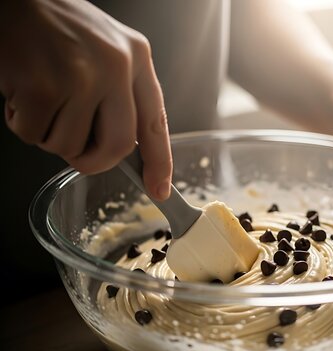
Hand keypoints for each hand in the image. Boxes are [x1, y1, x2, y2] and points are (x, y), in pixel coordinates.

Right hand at [0, 0, 171, 199]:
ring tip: (41, 101)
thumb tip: (126, 148)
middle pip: (118, 146)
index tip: (160, 190)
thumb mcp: (109, 50)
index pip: (155, 122)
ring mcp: (80, 77)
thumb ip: (122, 95)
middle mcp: (115, 67)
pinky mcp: (41, 87)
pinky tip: (20, 93)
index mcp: (137, 58)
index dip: (159, 162)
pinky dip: (22, 123)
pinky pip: (33, 134)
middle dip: (95, 162)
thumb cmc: (60, 27)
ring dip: (50, 136)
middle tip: (79, 157)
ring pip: (69, 145)